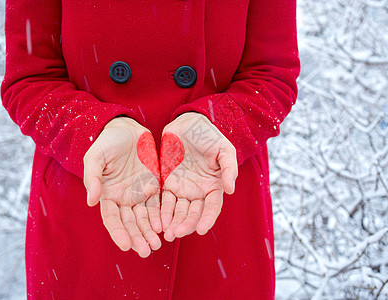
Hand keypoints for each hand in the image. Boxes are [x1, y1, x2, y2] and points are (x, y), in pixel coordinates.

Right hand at [83, 117, 161, 256]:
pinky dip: (161, 216)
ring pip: (145, 217)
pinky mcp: (153, 185)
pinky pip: (158, 204)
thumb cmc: (107, 142)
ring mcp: (139, 193)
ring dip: (150, 232)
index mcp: (108, 194)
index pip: (113, 219)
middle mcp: (124, 198)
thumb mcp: (96, 157)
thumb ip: (93, 178)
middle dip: (138, 237)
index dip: (118, 233)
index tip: (126, 246)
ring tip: (157, 245)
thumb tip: (91, 201)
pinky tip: (165, 226)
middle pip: (131, 223)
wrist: (127, 128)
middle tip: (147, 251)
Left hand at [160, 112, 237, 240]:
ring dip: (172, 222)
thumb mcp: (224, 149)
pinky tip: (157, 221)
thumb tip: (230, 190)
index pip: (212, 207)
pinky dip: (161, 212)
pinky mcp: (166, 182)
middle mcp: (197, 191)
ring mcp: (181, 188)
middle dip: (185, 224)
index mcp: (213, 186)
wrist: (187, 123)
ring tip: (166, 234)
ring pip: (177, 211)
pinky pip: (164, 200)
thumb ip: (229, 168)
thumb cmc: (209, 135)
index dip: (207, 219)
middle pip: (193, 213)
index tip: (201, 229)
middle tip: (176, 234)